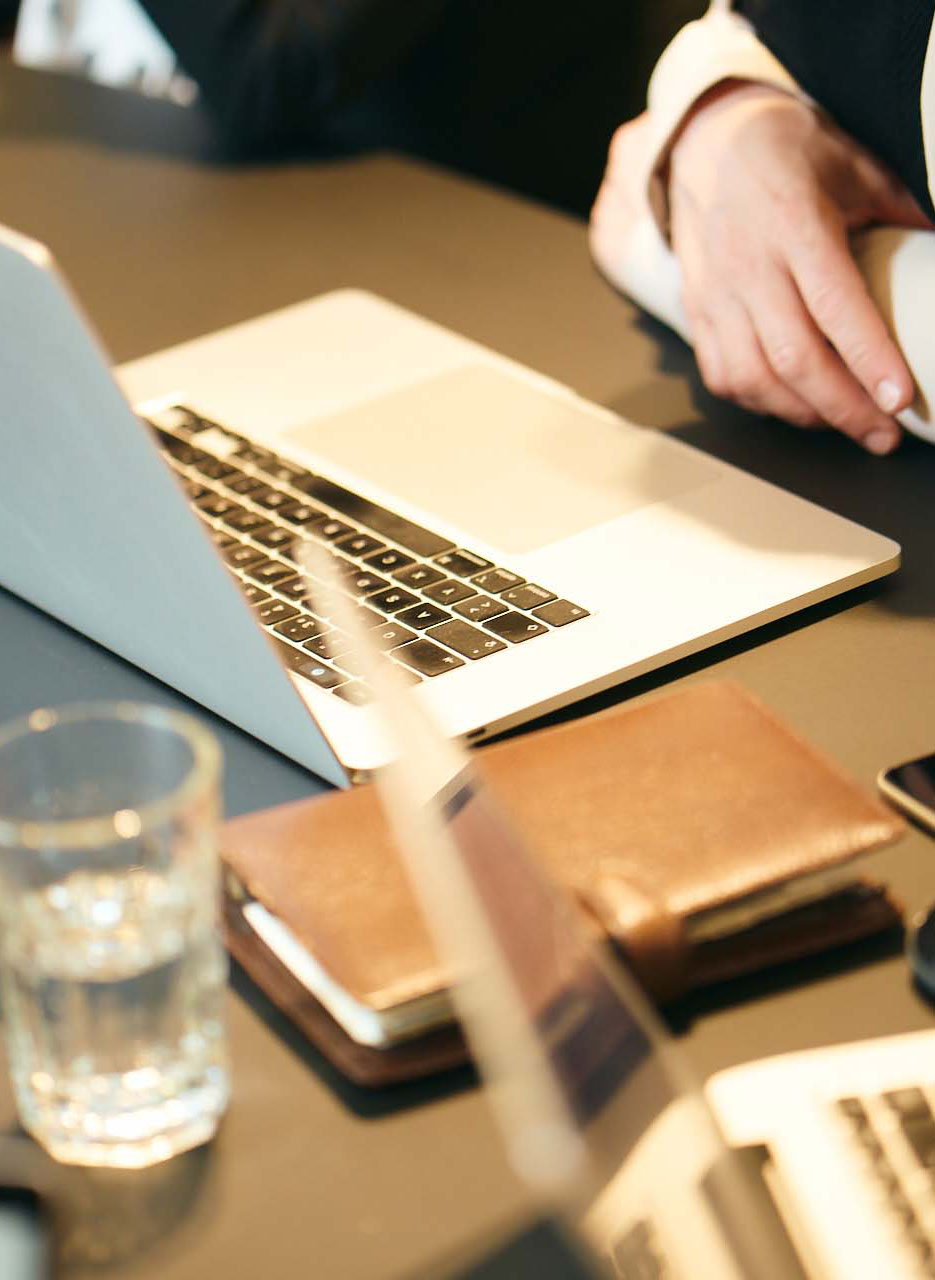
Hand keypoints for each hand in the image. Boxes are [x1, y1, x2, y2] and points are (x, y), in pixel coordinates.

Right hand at [667, 81, 932, 452]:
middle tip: (882, 433)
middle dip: (844, 408)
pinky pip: (724, 377)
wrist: (704, 143)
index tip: (898, 398)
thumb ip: (899, 207)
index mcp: (793, 222)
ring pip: (754, 378)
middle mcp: (749, 265)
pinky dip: (762, 402)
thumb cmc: (785, 154)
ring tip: (844, 423)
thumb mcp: (853, 164)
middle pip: (794, 358)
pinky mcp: (696, 313)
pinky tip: (793, 404)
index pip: (834, 305)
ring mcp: (716, 294)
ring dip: (803, 413)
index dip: (868, 359)